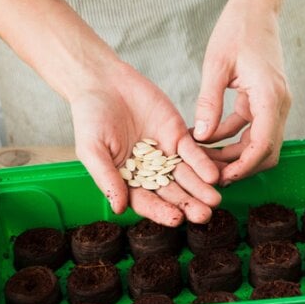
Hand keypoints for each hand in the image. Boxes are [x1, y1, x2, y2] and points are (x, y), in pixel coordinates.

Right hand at [70, 62, 221, 225]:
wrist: (103, 83)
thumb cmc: (90, 118)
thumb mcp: (92, 150)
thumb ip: (106, 177)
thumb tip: (118, 209)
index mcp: (127, 180)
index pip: (146, 201)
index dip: (161, 212)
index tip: (176, 220)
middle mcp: (149, 172)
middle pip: (171, 193)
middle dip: (188, 205)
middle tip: (204, 215)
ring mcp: (166, 154)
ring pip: (186, 176)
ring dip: (200, 189)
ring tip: (214, 200)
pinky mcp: (179, 136)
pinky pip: (193, 152)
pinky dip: (203, 163)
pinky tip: (213, 175)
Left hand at [192, 0, 291, 184]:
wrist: (256, 8)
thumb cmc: (236, 29)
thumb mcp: (215, 66)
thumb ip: (208, 102)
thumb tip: (199, 136)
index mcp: (269, 95)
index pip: (263, 144)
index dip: (243, 166)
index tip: (221, 178)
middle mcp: (279, 102)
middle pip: (266, 151)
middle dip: (240, 166)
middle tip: (208, 173)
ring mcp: (275, 102)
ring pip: (261, 142)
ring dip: (236, 154)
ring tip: (204, 158)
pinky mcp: (267, 99)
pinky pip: (253, 127)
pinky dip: (234, 137)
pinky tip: (208, 138)